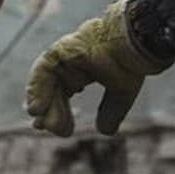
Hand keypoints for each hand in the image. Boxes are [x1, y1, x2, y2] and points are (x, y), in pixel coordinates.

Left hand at [25, 0, 171, 136]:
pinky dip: (37, 89)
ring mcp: (64, 55)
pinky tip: (36, 108)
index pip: (64, 93)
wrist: (138, 41)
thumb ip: (111, 111)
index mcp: (83, 70)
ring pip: (45, 81)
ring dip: (42, 102)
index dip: (60, 112)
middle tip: (48, 129)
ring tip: (41, 122)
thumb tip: (105, 132)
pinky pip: (43, 70)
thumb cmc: (133, 62)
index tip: (62, 131)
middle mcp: (70, 62)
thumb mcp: (122, 92)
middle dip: (51, 110)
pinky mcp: (60, 50)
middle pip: (53, 89)